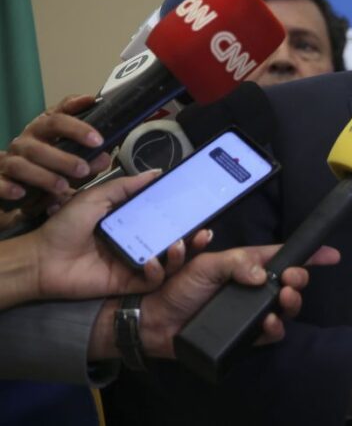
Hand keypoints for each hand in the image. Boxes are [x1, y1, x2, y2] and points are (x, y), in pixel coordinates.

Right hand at [0, 94, 108, 203]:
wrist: (13, 178)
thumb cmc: (48, 162)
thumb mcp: (70, 155)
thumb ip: (89, 155)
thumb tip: (104, 158)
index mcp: (43, 128)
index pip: (59, 118)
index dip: (78, 127)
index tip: (97, 139)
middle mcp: (25, 140)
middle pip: (40, 145)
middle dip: (64, 156)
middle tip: (83, 169)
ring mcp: (9, 158)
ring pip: (21, 163)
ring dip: (43, 175)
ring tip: (62, 187)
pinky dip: (8, 187)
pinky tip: (21, 193)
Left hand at [0, 172, 184, 309]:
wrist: (43, 258)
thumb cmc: (66, 226)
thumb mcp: (97, 198)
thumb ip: (126, 187)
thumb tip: (156, 173)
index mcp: (133, 223)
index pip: (165, 219)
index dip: (184, 215)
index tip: (200, 207)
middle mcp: (138, 242)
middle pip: (174, 242)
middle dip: (193, 239)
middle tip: (204, 231)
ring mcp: (135, 263)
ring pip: (168, 263)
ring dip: (179, 255)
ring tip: (180, 244)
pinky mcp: (128, 282)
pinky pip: (151, 280)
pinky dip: (156, 272)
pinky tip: (152, 261)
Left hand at [86, 244, 340, 359]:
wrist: (153, 320)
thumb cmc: (176, 286)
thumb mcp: (205, 263)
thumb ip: (236, 264)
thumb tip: (262, 276)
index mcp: (244, 265)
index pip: (281, 255)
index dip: (308, 254)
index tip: (331, 254)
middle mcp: (251, 288)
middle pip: (289, 283)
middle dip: (299, 279)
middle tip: (293, 280)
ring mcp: (248, 311)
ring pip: (284, 308)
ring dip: (290, 303)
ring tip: (283, 299)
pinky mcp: (244, 334)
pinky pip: (269, 333)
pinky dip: (274, 327)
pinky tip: (269, 322)